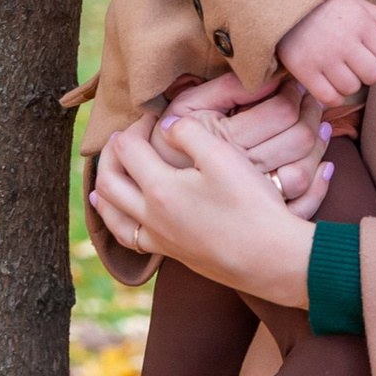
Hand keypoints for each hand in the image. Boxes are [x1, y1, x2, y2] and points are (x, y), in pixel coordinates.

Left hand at [88, 118, 319, 309]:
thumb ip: (188, 132)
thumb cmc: (250, 205)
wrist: (271, 259)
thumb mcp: (222, 156)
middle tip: (123, 138)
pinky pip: (130, 239)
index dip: (137, 126)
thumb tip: (166, 125)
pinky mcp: (174, 254)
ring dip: (104, 193)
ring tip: (103, 183)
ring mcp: (160, 239)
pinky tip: (127, 220)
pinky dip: (119, 224)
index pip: (128, 148)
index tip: (154, 116)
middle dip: (110, 155)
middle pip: (109, 181)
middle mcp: (151, 216)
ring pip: (112, 216)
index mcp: (159, 188)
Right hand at [158, 69, 327, 202]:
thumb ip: (226, 89)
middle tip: (312, 99)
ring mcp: (252, 200)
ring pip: (304, 171)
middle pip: (298, 139)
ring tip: (319, 125)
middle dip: (312, 112)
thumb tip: (270, 76)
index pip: (280, 112)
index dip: (295, 92)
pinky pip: (302, 205)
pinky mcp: (258, 218)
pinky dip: (319, 186)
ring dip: (320, 146)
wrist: (150, 193)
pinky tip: (324, 166)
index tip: (294, 83)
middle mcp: (241, 174)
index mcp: (225, 141)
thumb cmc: (168, 144)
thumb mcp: (187, 107)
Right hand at [277, 0, 375, 110]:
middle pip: (373, 75)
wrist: (285, 2)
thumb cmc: (326, 4)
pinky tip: (328, 84)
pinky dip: (332, 96)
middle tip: (354, 64)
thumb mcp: (357, 4)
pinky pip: (329, 97)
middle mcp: (344, 41)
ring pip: (351, 88)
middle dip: (367, 72)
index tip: (366, 50)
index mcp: (361, 23)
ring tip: (339, 71)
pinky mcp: (304, 70)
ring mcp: (323, 57)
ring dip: (348, 84)